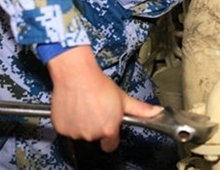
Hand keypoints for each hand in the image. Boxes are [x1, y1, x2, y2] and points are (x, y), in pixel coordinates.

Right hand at [47, 45, 162, 151]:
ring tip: (85, 106)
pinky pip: (67, 129)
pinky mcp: (62, 128)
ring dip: (83, 124)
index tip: (108, 125)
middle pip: (96, 137)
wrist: (76, 74)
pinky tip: (75, 107)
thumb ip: (141, 109)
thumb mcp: (123, 98)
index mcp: (108, 129)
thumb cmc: (98, 84)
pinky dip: (70, 121)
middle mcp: (92, 134)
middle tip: (97, 109)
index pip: (111, 144)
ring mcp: (76, 132)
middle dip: (97, 126)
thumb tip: (157, 112)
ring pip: (81, 133)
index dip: (111, 135)